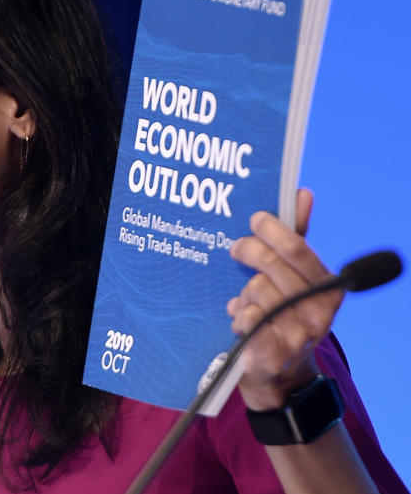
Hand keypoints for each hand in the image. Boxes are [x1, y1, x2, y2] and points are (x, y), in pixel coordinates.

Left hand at [226, 189, 342, 409]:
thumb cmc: (282, 311)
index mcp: (328, 288)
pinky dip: (239, 315)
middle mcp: (318, 312)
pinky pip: (246, 320)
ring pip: (254, 291)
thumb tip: (302, 193)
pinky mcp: (272, 354)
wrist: (278, 371)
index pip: (298, 249)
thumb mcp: (293, 274)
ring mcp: (297, 335)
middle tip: (236, 249)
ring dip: (244, 292)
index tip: (255, 219)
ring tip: (247, 300)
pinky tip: (240, 318)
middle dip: (248, 252)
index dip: (273, 230)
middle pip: (270, 266)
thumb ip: (297, 235)